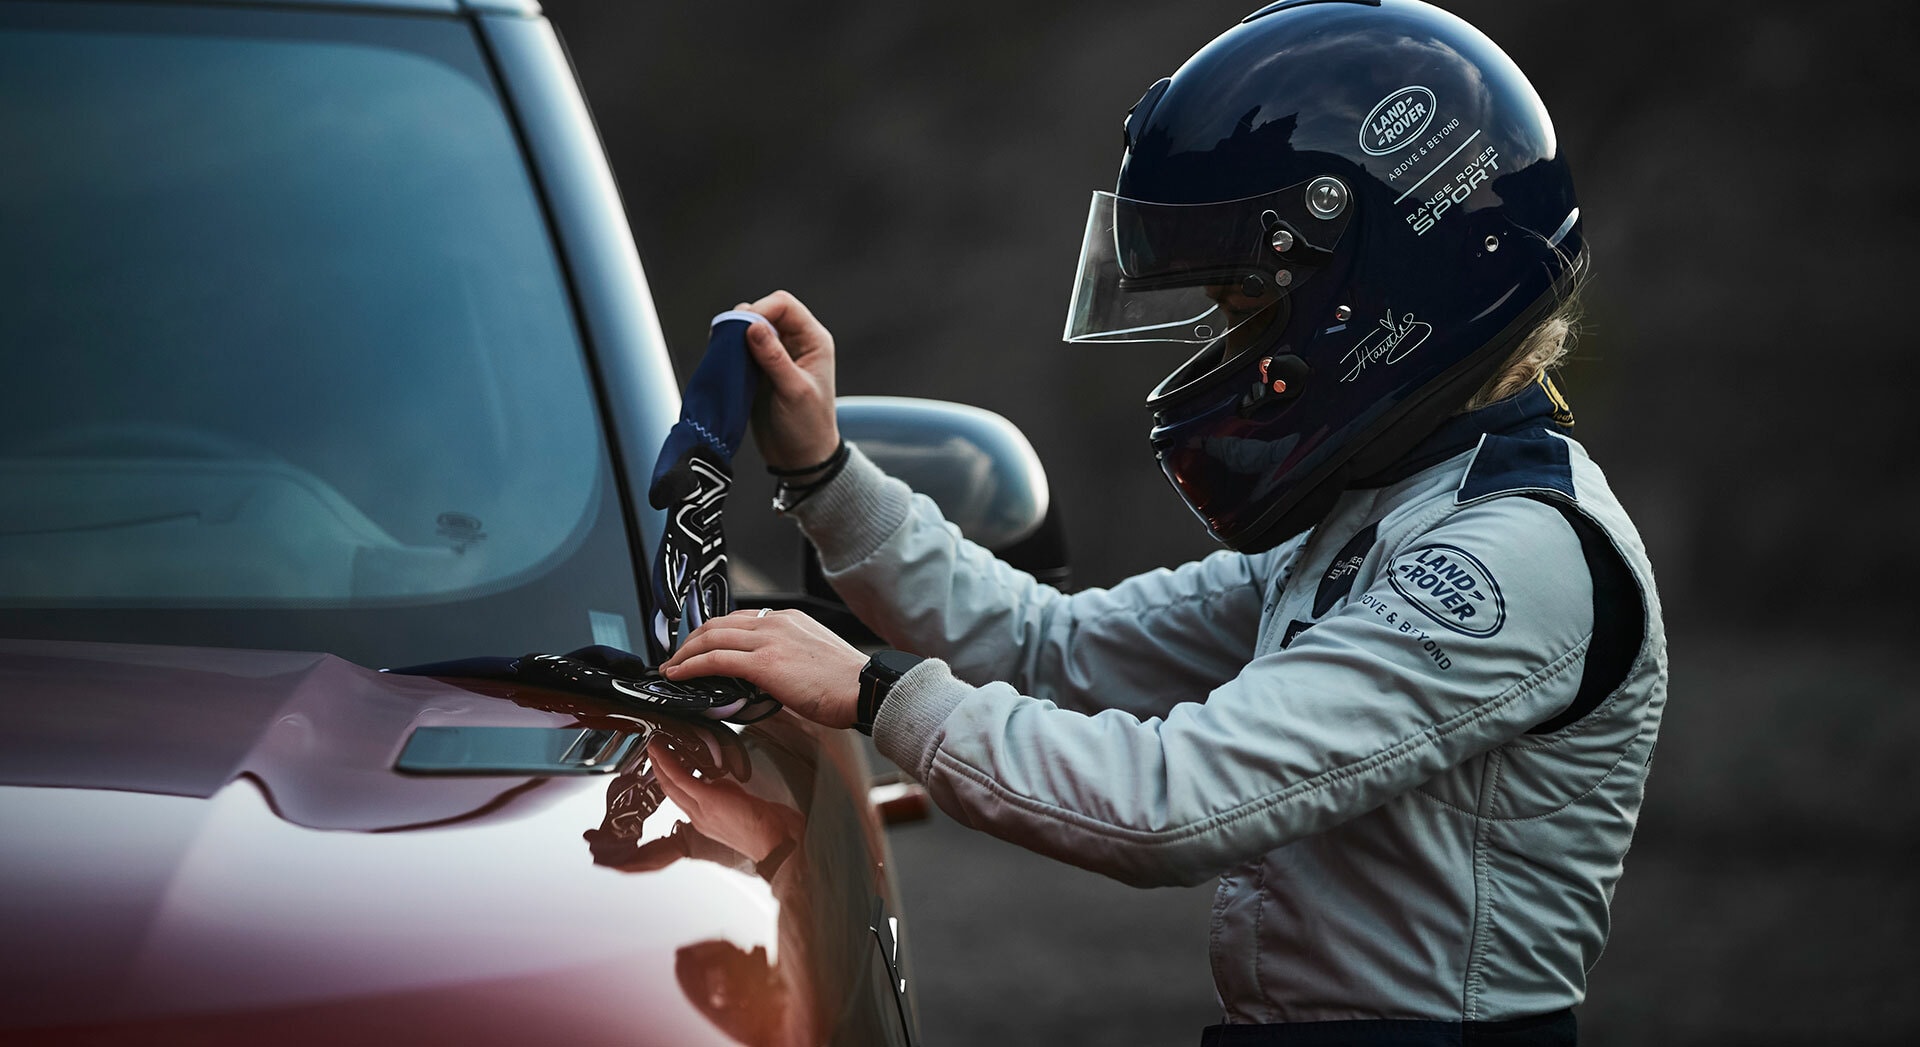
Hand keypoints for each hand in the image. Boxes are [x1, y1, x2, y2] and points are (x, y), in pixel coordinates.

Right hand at [649, 735, 802, 864]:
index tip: (663, 762)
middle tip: (653, 750)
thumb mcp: (740, 805)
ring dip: (660, 763)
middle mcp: (699, 816)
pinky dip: (668, 762)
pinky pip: (681, 778)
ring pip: (671, 784)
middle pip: (670, 791)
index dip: (668, 779)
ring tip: (655, 747)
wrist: (775, 843)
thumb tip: (717, 781)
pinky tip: (662, 750)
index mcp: (705, 819)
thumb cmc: (766, 828)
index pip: (680, 797)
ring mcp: (701, 810)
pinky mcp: (708, 800)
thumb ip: (726, 793)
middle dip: (659, 768)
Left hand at [660, 608, 865, 729]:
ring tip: (672, 668)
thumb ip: (788, 659)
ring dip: (684, 653)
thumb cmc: (847, 683)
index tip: (702, 646)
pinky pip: (714, 660)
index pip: (740, 619)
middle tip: (677, 656)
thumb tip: (768, 678)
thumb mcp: (813, 659)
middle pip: (718, 623)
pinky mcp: (763, 663)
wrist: (865, 688)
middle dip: (691, 640)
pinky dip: (690, 666)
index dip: (714, 632)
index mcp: (789, 619)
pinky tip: (679, 675)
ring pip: (710, 637)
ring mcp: (768, 639)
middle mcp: (775, 622)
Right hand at [736, 290, 839, 470]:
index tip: (743, 327)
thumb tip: (753, 326)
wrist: (800, 457)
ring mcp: (776, 356)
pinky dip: (730, 351)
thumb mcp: (794, 391)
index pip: (784, 305)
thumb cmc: (808, 427)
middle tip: (730, 341)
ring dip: (734, 336)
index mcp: (813, 341)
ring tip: (725, 352)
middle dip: (744, 321)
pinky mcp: (758, 370)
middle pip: (765, 312)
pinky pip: (740, 349)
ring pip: (749, 329)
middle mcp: (795, 343)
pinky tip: (723, 361)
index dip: (762, 309)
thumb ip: (774, 358)